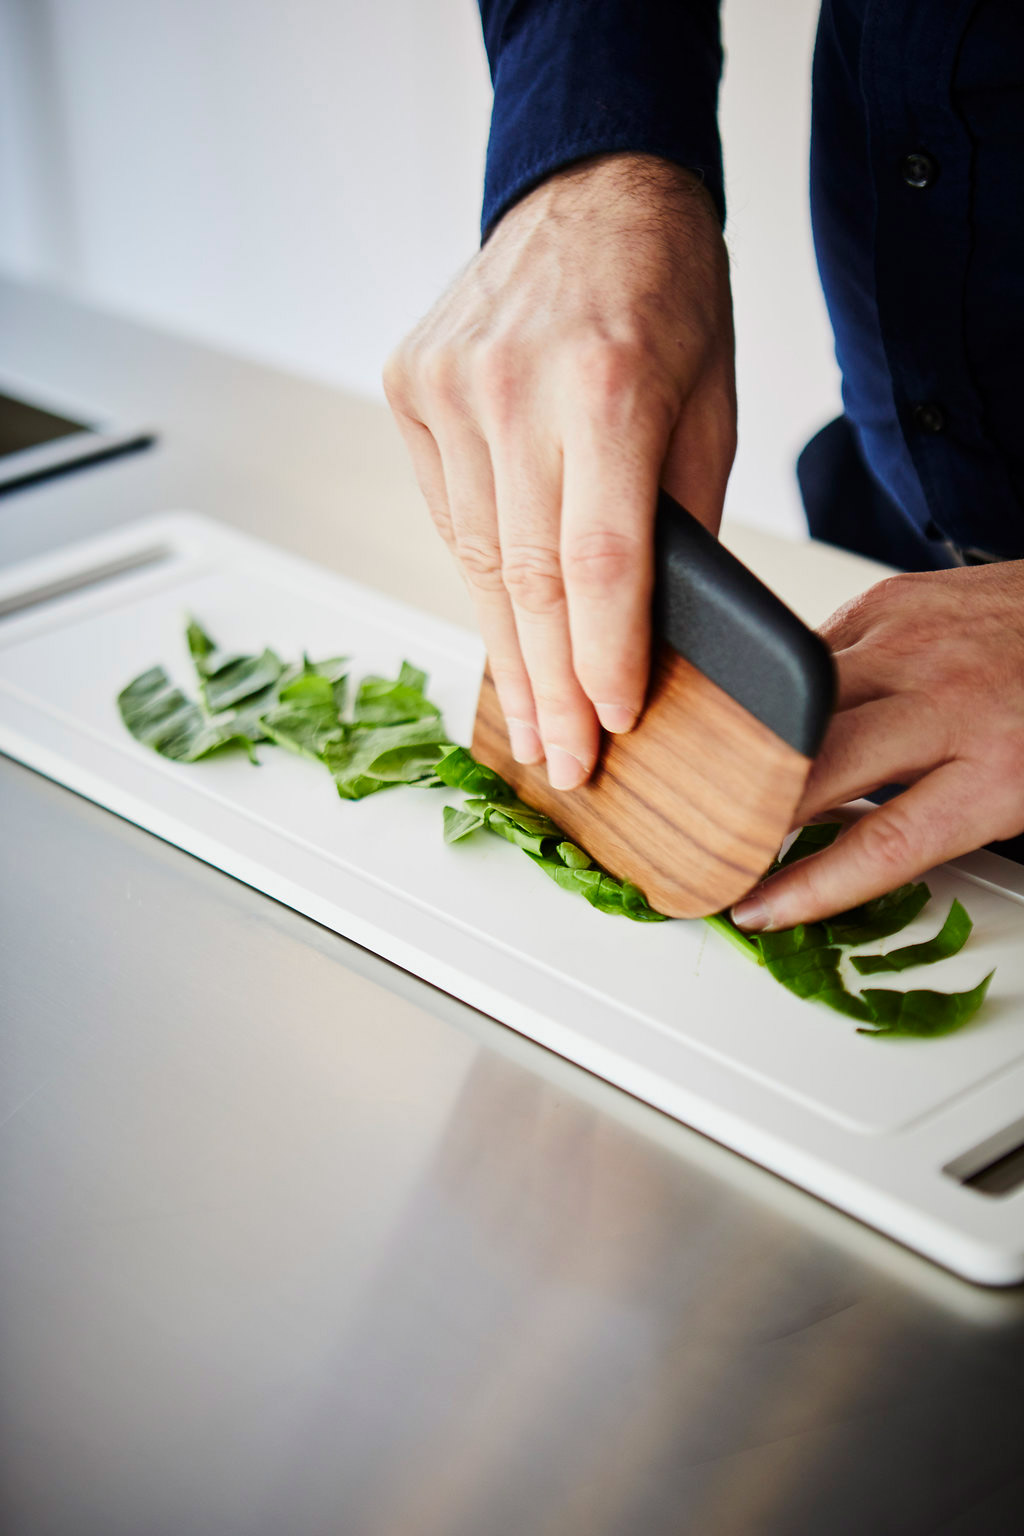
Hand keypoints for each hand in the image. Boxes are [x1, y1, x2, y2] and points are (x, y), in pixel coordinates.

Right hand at [384, 153, 734, 788]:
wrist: (593, 191)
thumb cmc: (668, 296)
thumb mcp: (712, 406)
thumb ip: (680, 518)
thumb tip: (652, 630)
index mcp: (609, 385)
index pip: (600, 562)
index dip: (602, 659)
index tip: (611, 727)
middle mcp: (513, 387)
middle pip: (527, 579)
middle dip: (548, 689)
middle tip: (563, 764)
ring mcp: (448, 386)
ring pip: (476, 560)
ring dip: (508, 652)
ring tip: (532, 725)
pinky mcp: (410, 387)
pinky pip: (448, 514)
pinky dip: (481, 577)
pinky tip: (505, 629)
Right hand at [732, 560, 1023, 928]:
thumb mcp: (1021, 792)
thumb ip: (933, 822)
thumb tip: (833, 849)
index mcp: (999, 767)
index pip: (880, 845)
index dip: (806, 887)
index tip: (756, 909)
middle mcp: (948, 698)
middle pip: (818, 768)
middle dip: (753, 813)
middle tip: (718, 845)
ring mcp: (911, 640)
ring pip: (793, 704)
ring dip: (754, 749)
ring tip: (724, 785)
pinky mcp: (887, 599)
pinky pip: (809, 652)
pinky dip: (788, 692)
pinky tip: (785, 714)